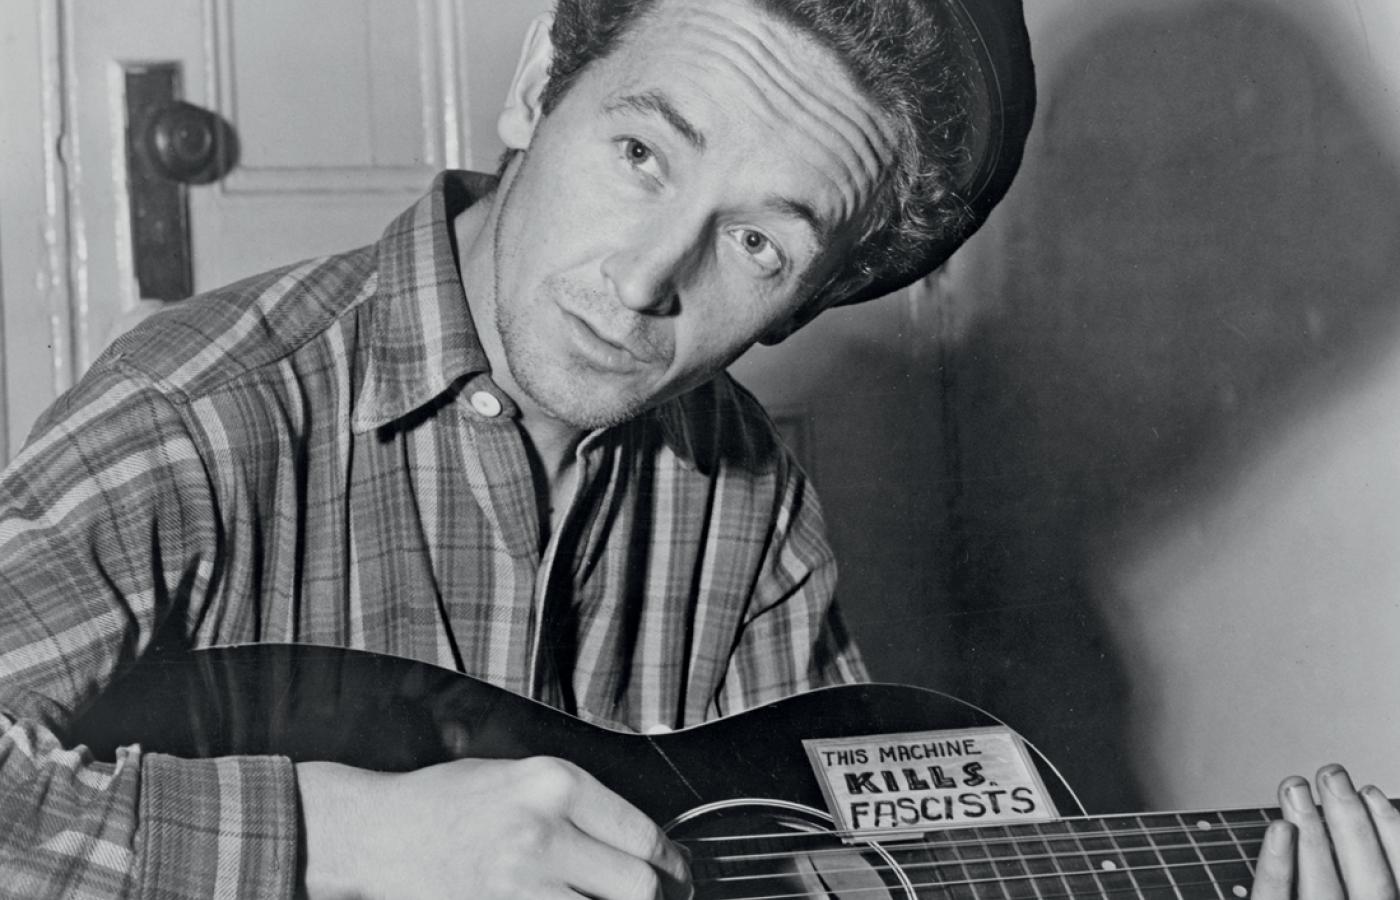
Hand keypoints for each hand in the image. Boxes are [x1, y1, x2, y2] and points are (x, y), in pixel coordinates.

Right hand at [297, 756, 690, 898]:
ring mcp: (519, 882)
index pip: (642, 835)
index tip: (676, 871)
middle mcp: (542, 832)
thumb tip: (640, 843)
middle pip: (637, 886)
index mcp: (554, 784)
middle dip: (658, 897)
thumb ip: (580, 806)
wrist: (379, 832)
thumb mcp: (521, 776)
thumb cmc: (449, 801)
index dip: (671, 863)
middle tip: (662, 897)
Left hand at [1252, 764, 1399, 898]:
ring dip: (1313, 832)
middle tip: (1331, 775)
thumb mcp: (1356, 885)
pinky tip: (1280, 828)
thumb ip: (1364, 866)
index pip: (1397, 878)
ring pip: (1323, 888)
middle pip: (1368, 880)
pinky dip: (1277, 865)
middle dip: (1351, 822)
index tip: (1370, 792)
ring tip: (1296, 787)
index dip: (1391, 833)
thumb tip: (1367, 810)